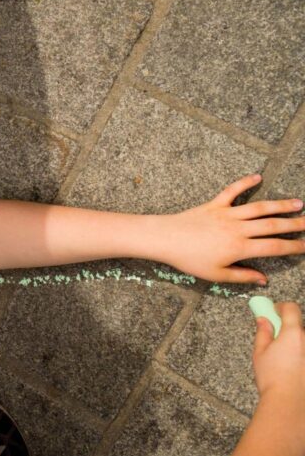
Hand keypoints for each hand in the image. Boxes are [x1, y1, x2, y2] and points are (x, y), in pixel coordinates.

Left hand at [154, 175, 304, 283]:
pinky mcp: (215, 204)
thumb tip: (264, 279)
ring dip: (280, 205)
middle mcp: (237, 229)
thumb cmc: (189, 259)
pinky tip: (258, 176)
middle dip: (295, 224)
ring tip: (298, 203)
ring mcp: (226, 214)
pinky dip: (245, 182)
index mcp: (240, 248)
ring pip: (259, 207)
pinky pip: (232, 191)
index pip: (274, 247)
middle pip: (272, 225)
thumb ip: (242, 276)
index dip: (293, 247)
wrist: (165, 238)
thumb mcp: (216, 275)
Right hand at [252, 302, 304, 411]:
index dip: (281, 307)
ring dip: (296, 344)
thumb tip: (263, 320)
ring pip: (303, 341)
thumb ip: (263, 332)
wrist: (289, 402)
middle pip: (299, 326)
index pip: (291, 308)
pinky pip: (304, 353)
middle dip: (288, 328)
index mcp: (293, 333)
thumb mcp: (260, 352)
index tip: (274, 311)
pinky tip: (293, 368)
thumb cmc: (273, 378)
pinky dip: (299, 356)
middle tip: (276, 339)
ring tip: (285, 359)